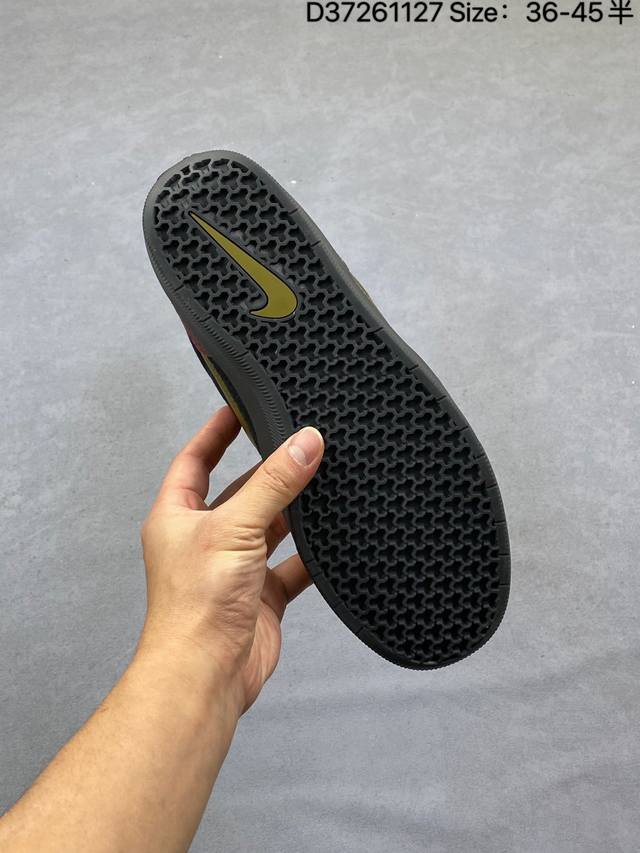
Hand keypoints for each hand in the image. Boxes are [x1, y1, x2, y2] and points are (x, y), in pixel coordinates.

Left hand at [139, 407, 323, 715]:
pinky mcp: (261, 594)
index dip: (216, 432)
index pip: (195, 460)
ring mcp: (235, 567)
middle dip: (268, 471)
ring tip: (323, 481)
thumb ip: (273, 485)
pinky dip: (312, 554)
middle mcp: (205, 539)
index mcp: (178, 517)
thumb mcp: (235, 528)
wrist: (206, 675)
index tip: (240, 406)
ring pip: (270, 526)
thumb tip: (304, 444)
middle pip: (240, 492)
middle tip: (299, 443)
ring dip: (294, 511)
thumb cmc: (196, 606)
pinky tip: (334, 539)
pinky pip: (292, 565)